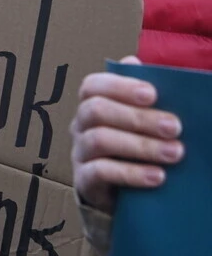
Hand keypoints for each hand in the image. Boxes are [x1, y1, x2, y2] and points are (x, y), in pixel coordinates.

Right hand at [71, 56, 183, 211]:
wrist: (124, 196)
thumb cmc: (135, 148)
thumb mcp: (140, 120)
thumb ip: (140, 95)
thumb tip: (134, 60)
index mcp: (92, 105)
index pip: (93, 85)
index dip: (120, 86)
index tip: (153, 94)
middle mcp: (80, 125)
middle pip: (96, 111)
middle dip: (138, 117)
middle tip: (174, 127)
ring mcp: (80, 153)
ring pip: (99, 139)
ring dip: (140, 145)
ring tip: (175, 153)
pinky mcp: (84, 182)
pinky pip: (99, 172)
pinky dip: (131, 173)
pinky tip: (158, 177)